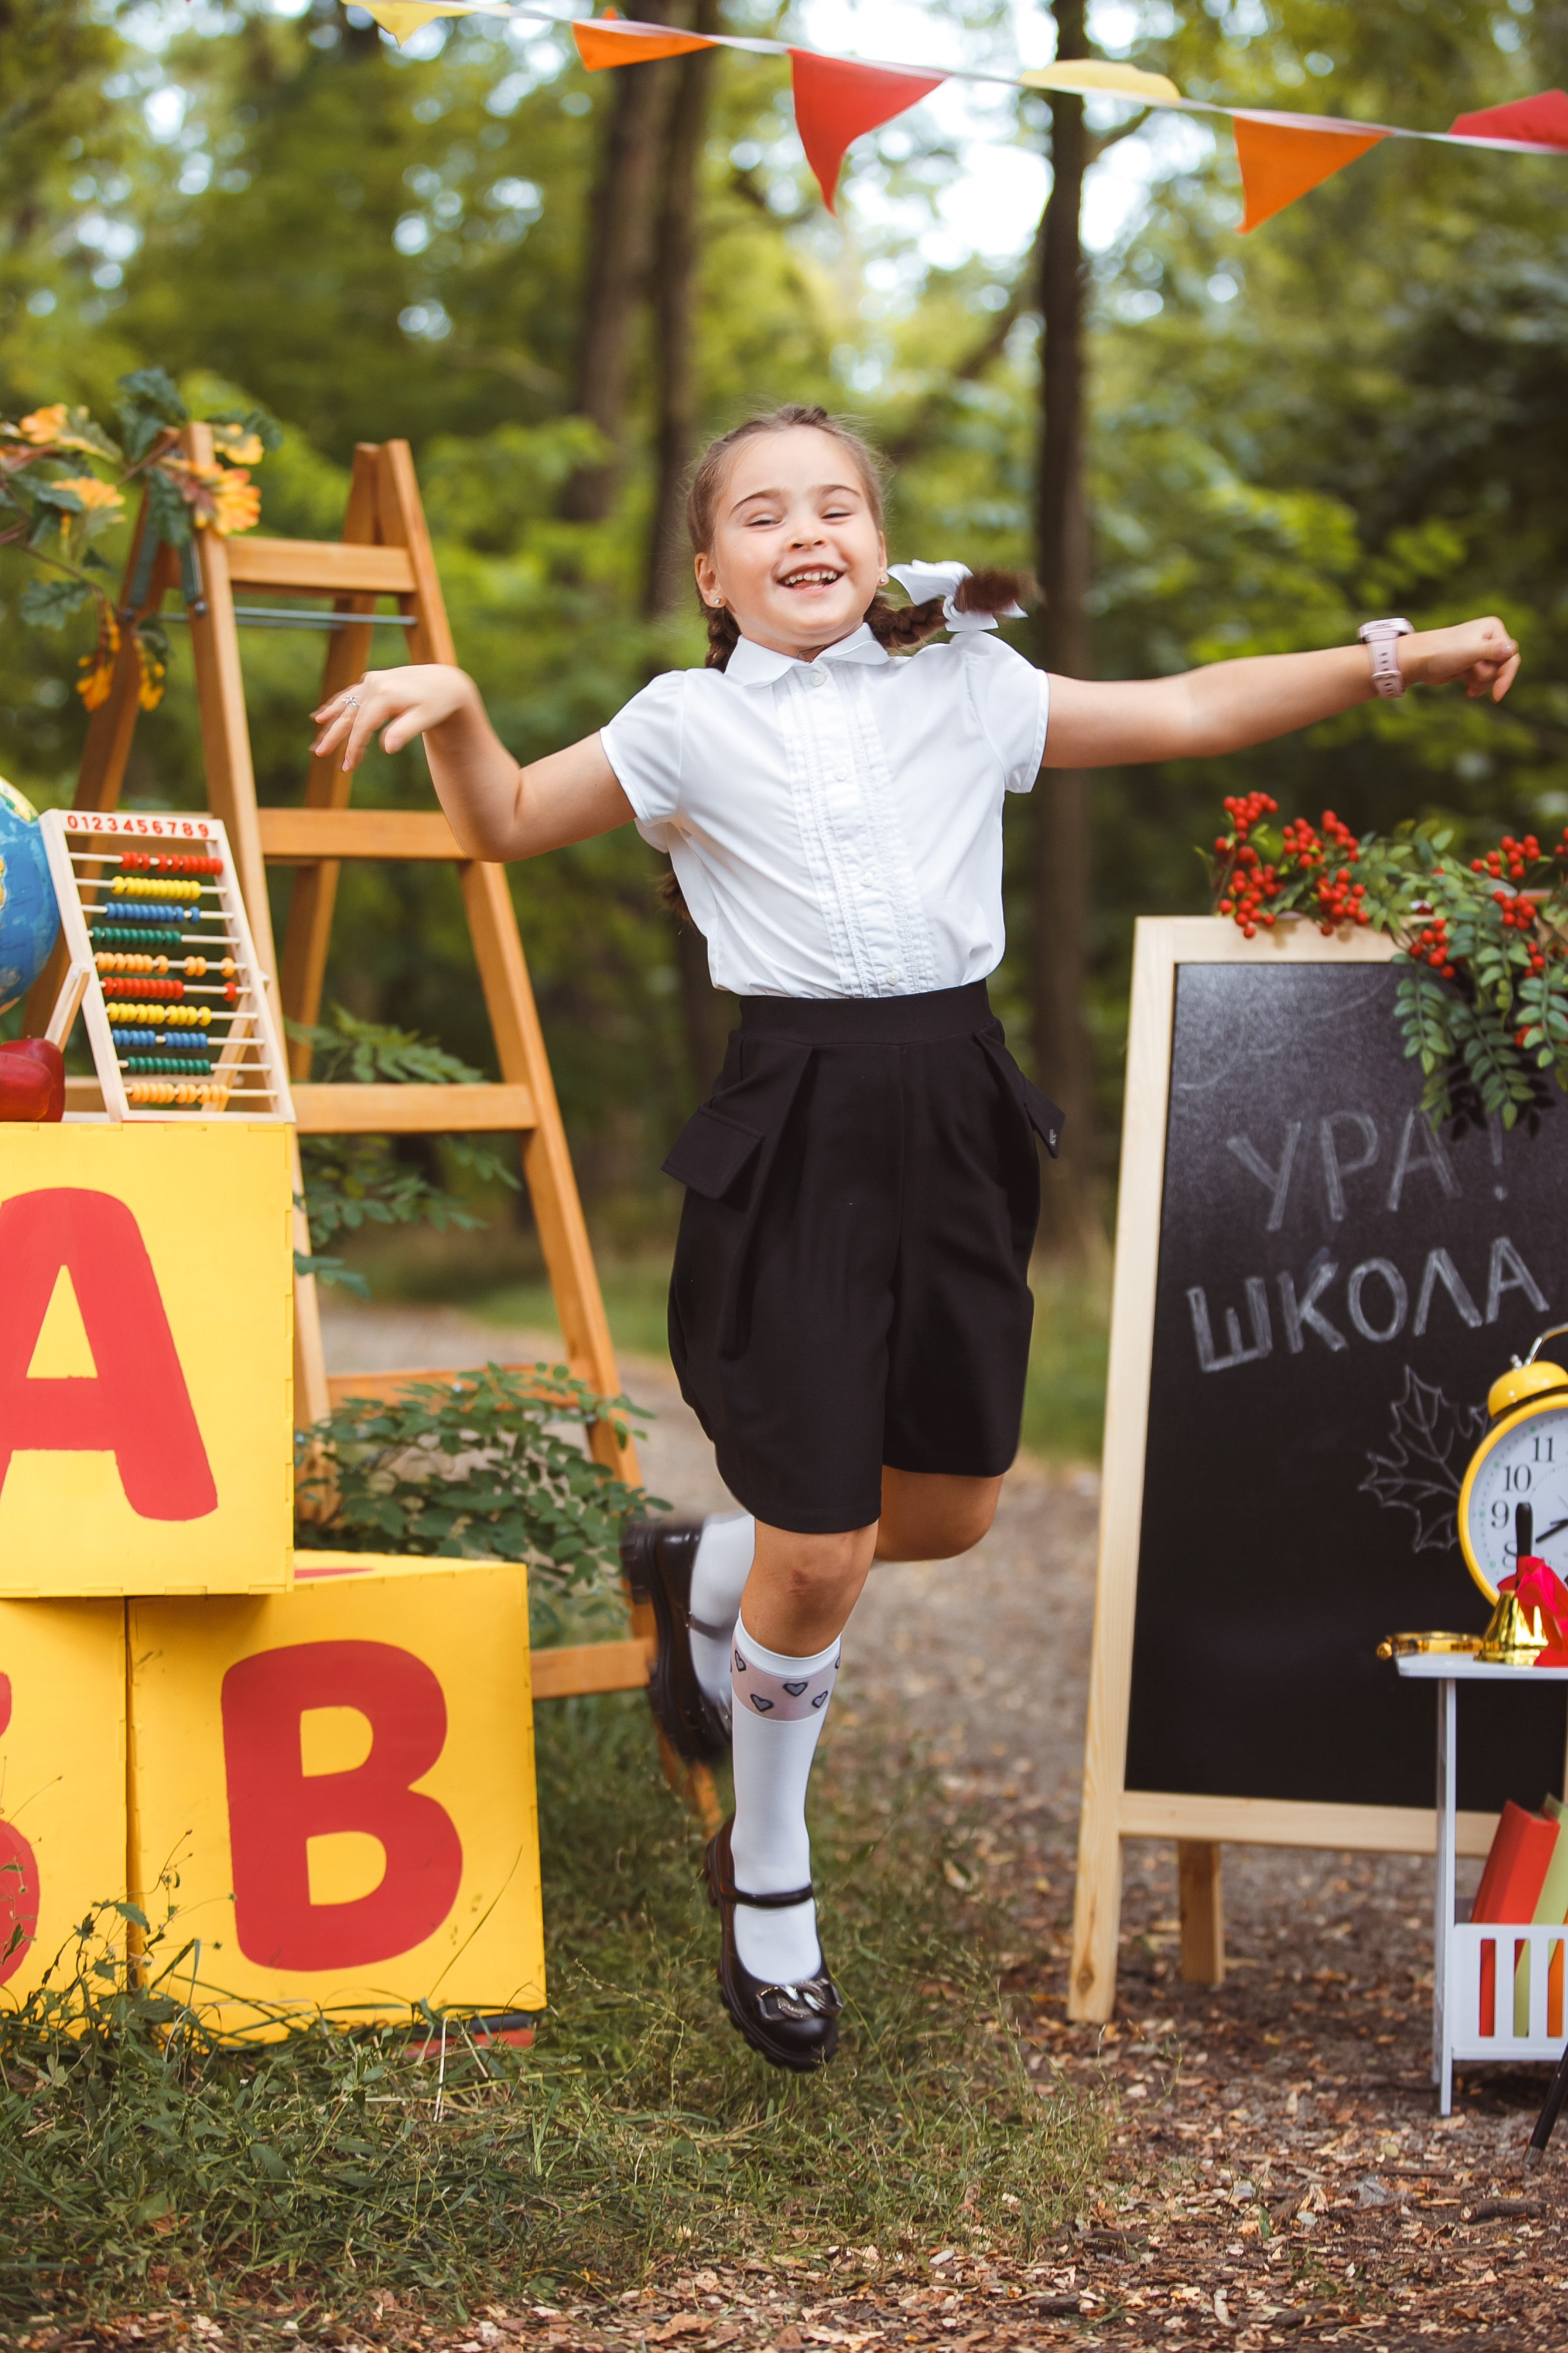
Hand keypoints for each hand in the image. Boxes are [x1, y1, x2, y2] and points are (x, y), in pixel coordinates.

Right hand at [311, 663, 476, 772]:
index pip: (363, 725)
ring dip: (331, 724)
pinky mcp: (372, 681)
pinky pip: (349, 695)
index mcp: (386, 695)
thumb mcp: (425, 719)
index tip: (348, 766)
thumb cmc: (437, 704)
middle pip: (349, 714)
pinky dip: (336, 706)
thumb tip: (386, 749)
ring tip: (318, 742)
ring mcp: (372, 681)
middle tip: (320, 754)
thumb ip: (404, 732)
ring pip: (346, 705)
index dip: (354, 747)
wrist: (444, 682)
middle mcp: (375, 684)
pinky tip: (321, 716)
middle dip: (335, 736)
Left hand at [1405, 617, 1519, 702]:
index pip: (1511, 656)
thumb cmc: (1442, 653)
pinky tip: (1468, 692)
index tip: (1497, 695)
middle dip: (1486, 675)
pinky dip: (1476, 686)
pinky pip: (1483, 680)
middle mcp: (1489, 638)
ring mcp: (1480, 653)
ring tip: (1463, 675)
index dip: (1506, 676)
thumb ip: (1492, 651)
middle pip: (1502, 667)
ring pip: (1492, 676)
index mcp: (1493, 629)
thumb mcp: (1470, 652)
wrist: (1417, 661)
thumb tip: (1513, 649)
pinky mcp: (1471, 665)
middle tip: (1469, 673)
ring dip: (1479, 681)